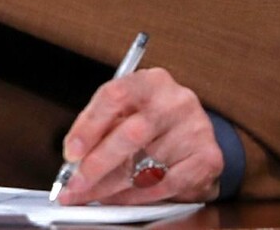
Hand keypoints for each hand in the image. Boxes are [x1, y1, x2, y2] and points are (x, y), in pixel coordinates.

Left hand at [57, 67, 222, 204]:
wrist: (193, 134)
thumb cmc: (150, 121)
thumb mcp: (124, 112)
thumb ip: (99, 129)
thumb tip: (73, 161)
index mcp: (149, 81)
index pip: (113, 96)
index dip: (88, 127)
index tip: (71, 153)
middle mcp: (175, 100)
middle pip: (131, 134)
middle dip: (98, 165)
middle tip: (76, 185)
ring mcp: (196, 128)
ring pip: (147, 164)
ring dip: (114, 187)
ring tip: (95, 194)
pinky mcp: (208, 157)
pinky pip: (166, 184)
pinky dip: (139, 196)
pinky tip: (122, 199)